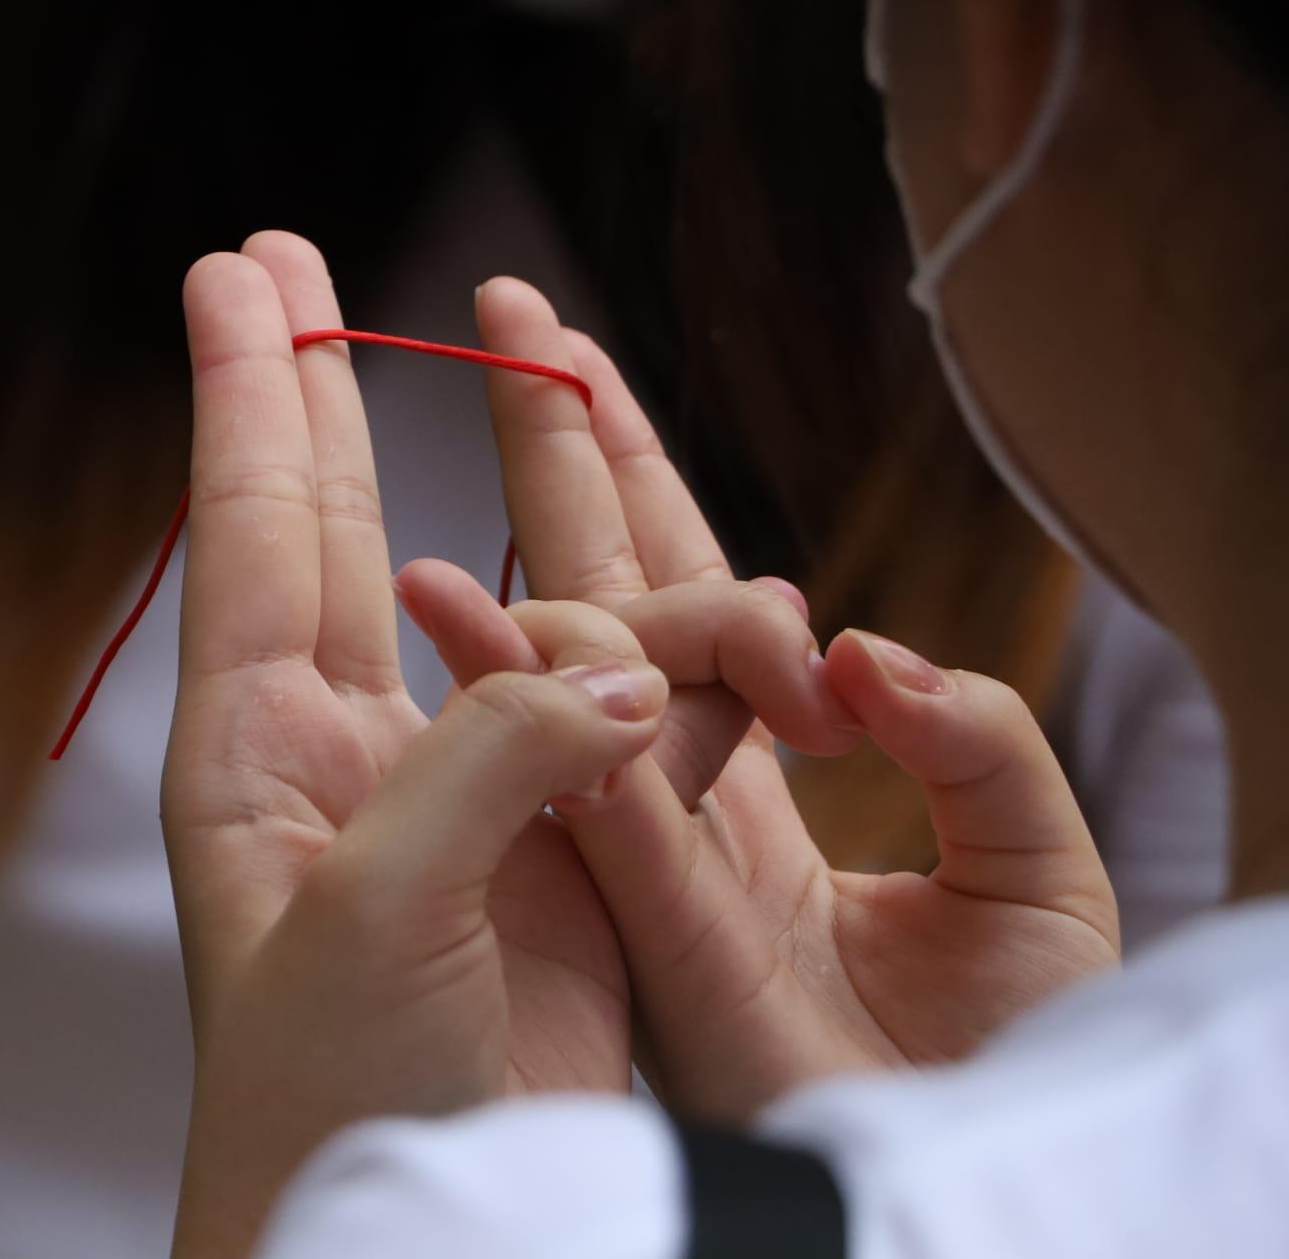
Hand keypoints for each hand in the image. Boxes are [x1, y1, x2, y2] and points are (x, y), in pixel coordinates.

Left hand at [162, 234, 671, 1257]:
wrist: (425, 1217)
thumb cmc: (329, 1091)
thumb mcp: (375, 910)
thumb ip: (487, 761)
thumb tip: (623, 671)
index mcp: (259, 746)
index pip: (251, 522)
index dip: (253, 388)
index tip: (234, 269)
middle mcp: (348, 745)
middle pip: (330, 518)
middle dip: (318, 388)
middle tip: (283, 260)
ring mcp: (456, 786)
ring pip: (507, 599)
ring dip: (569, 524)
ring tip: (612, 471)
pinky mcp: (556, 841)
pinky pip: (617, 710)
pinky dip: (664, 659)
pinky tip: (696, 633)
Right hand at [399, 277, 1122, 1121]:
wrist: (953, 1176)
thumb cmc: (999, 1056)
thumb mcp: (1034, 870)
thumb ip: (968, 740)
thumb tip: (861, 648)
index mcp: (768, 769)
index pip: (689, 583)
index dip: (634, 469)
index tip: (575, 360)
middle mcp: (681, 781)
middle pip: (607, 575)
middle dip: (559, 439)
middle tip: (510, 307)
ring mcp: (640, 836)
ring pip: (570, 650)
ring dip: (525, 522)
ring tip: (500, 379)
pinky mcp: (635, 909)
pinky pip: (564, 768)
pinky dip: (503, 677)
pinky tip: (443, 591)